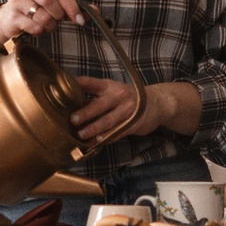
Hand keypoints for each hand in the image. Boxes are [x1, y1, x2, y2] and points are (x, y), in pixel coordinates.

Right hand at [0, 0, 84, 42]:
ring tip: (46, 25)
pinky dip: (40, 31)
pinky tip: (36, 29)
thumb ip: (71, 6)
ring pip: (43, 16)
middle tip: (57, 21)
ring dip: (49, 25)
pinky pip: (34, 27)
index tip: (79, 18)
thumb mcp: (52, 3)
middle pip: (50, 0)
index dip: (72, 6)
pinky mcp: (12, 15)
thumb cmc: (33, 9)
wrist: (8, 19)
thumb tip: (95, 11)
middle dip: (58, 15)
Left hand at [73, 77, 199, 143]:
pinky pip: (118, 132)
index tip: (67, 87)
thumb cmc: (128, 97)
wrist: (157, 103)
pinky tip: (98, 141)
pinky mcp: (134, 123)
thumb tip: (71, 99)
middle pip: (100, 105)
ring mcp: (128, 110)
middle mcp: (119, 96)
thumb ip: (95, 94)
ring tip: (82, 134)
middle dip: (85, 113)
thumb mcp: (113, 89)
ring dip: (94, 129)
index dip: (80, 84)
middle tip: (73, 120)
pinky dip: (107, 137)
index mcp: (111, 86)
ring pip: (108, 121)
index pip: (93, 83)